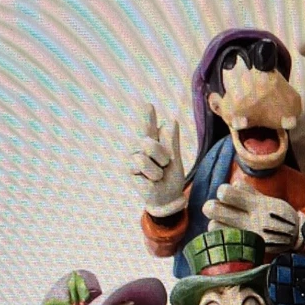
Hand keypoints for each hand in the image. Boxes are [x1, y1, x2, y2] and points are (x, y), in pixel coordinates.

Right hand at [130, 103, 186, 217]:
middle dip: (162, 155)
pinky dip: (152, 175)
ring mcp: (133, 157)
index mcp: (153, 141)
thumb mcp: (175, 160)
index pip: (149, 126)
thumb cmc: (171, 178)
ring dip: (157, 167)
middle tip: (164, 166)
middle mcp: (140, 146)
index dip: (147, 116)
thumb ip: (171, 142)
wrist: (167, 199)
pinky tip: (150, 181)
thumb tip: (171, 121)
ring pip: (145, 153)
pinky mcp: (129, 169)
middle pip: (149, 140)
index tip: (148, 105)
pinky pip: (141, 164)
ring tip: (158, 175)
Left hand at [202, 183, 299, 253]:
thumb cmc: (279, 216)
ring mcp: (247, 236)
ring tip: (225, 223)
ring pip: (213, 226)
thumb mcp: (268, 199)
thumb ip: (248, 192)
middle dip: (211, 206)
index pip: (225, 192)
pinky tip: (229, 234)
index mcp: (256, 205)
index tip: (228, 196)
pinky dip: (222, 236)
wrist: (297, 238)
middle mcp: (250, 221)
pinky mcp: (246, 249)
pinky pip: (223, 241)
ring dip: (216, 222)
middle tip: (218, 208)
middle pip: (212, 209)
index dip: (223, 191)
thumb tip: (232, 184)